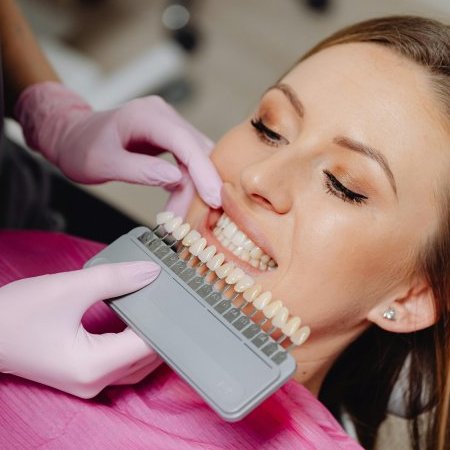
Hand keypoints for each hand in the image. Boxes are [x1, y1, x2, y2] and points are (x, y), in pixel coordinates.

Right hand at [0, 261, 162, 397]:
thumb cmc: (17, 313)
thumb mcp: (70, 288)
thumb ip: (116, 278)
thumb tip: (150, 273)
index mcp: (94, 366)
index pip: (148, 346)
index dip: (167, 322)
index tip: (180, 299)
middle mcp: (94, 381)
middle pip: (146, 358)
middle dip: (161, 330)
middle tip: (174, 301)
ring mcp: (88, 382)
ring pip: (135, 364)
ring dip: (149, 339)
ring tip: (160, 310)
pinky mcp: (83, 374)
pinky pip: (121, 362)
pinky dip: (133, 343)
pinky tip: (138, 322)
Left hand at [15, 82, 221, 207]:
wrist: (74, 136)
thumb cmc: (81, 147)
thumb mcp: (102, 163)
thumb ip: (139, 170)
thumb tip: (176, 180)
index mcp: (147, 115)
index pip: (186, 142)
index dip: (203, 171)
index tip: (213, 200)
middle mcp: (165, 117)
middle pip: (197, 152)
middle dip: (199, 187)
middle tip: (188, 220)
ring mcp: (170, 127)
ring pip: (198, 159)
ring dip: (194, 190)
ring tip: (178, 218)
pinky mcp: (171, 140)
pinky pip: (190, 163)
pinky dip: (189, 185)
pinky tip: (180, 205)